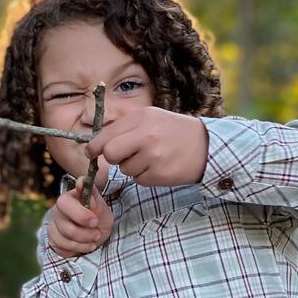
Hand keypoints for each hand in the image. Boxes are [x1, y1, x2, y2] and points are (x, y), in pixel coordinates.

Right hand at [47, 177, 114, 257]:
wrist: (95, 235)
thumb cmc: (98, 218)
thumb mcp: (102, 210)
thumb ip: (93, 199)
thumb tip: (81, 182)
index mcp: (70, 198)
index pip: (66, 202)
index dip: (81, 214)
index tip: (95, 220)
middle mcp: (58, 209)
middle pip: (66, 224)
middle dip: (85, 232)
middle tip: (97, 233)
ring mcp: (54, 224)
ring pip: (66, 237)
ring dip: (85, 242)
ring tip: (94, 238)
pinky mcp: (52, 238)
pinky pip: (63, 247)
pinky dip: (79, 248)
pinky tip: (86, 245)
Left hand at [84, 108, 207, 187]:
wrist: (206, 146)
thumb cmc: (173, 132)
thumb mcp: (151, 118)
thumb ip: (125, 128)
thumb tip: (96, 144)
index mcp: (142, 117)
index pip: (106, 134)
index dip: (95, 146)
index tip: (91, 152)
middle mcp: (147, 135)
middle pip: (110, 153)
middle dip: (113, 158)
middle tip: (124, 156)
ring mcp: (154, 156)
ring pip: (125, 169)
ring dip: (133, 167)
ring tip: (152, 158)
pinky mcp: (160, 174)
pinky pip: (139, 180)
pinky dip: (145, 176)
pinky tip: (159, 166)